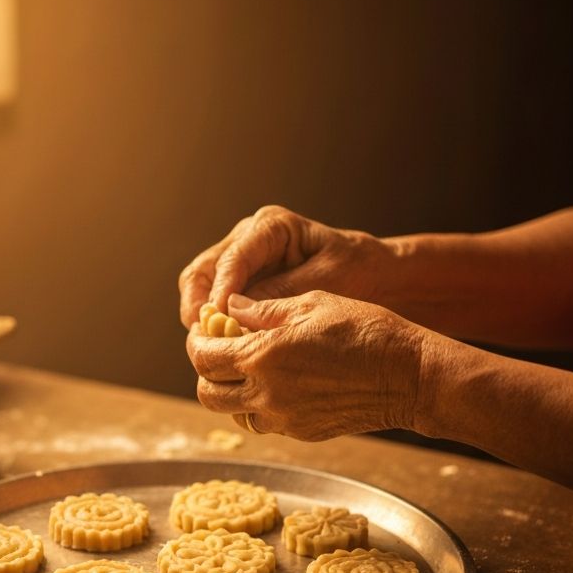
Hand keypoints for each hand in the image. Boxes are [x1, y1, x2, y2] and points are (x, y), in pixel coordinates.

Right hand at [178, 205, 393, 327]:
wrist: (374, 276)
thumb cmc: (357, 271)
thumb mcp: (327, 280)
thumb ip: (283, 293)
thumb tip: (237, 312)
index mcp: (271, 227)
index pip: (233, 258)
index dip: (222, 290)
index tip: (219, 320)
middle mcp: (247, 239)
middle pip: (203, 269)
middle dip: (198, 303)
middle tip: (203, 336)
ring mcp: (240, 261)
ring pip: (199, 286)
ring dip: (199, 316)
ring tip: (209, 344)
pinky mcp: (239, 284)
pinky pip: (212, 303)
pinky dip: (212, 324)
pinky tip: (222, 345)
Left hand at [186, 291, 425, 439]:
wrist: (409, 376)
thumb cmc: (365, 330)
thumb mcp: (312, 304)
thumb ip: (263, 309)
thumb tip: (230, 307)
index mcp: (262, 358)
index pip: (203, 357)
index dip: (196, 342)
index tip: (201, 331)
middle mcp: (266, 394)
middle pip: (207, 393)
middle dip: (205, 372)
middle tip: (217, 352)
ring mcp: (283, 418)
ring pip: (232, 412)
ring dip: (229, 392)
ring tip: (245, 369)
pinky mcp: (301, 432)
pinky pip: (263, 422)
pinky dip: (257, 405)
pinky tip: (275, 384)